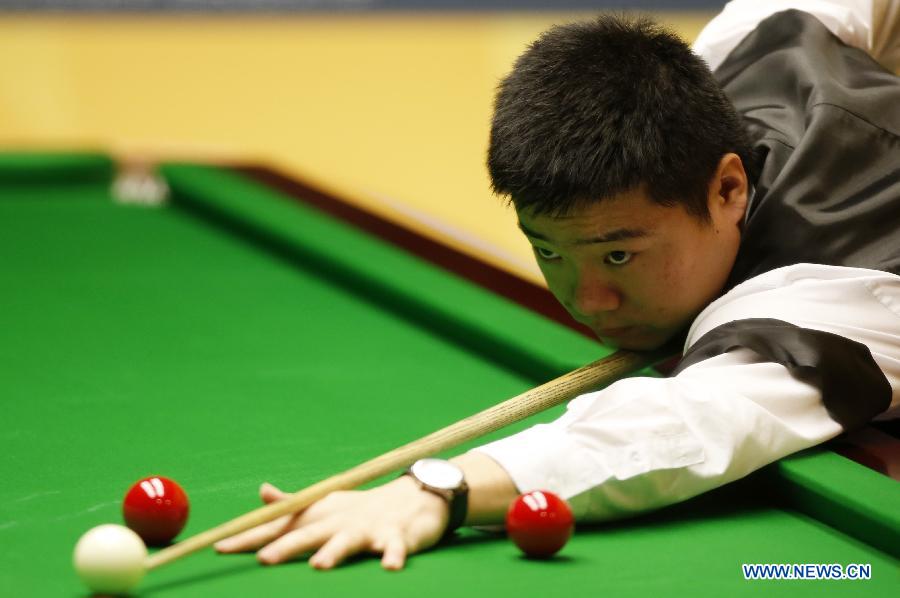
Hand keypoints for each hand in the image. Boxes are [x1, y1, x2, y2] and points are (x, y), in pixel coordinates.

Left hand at [214, 476, 449, 569]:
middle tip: (263, 559)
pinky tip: (390, 568)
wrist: (415, 496)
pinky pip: (396, 548)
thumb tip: (262, 493)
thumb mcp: (325, 505)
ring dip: (334, 552)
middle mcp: (340, 520)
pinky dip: (394, 556)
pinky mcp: (398, 536)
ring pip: (349, 540)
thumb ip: (292, 505)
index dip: (251, 537)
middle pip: (309, 533)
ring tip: (319, 566)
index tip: (219, 547)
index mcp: (321, 514)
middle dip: (286, 546)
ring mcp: (369, 528)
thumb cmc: (362, 508)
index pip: (281, 526)